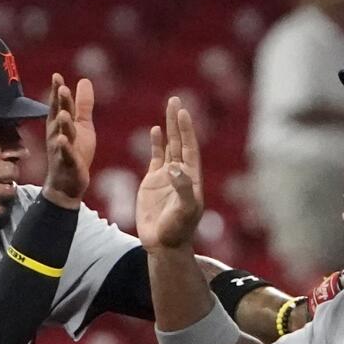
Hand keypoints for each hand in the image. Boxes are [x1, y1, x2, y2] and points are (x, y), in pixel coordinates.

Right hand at [41, 74, 94, 208]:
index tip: (57, 76)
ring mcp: (61, 150)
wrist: (68, 184)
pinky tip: (63, 140)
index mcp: (60, 125)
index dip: (58, 91)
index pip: (59, 105)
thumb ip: (82, 104)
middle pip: (59, 117)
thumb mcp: (82, 126)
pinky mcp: (68, 164)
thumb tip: (84, 80)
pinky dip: (64, 148)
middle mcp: (57, 135)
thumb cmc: (74, 152)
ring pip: (62, 135)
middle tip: (62, 88)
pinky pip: (66, 155)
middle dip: (60, 103)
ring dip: (63, 124)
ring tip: (64, 114)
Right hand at [136, 96, 203, 249]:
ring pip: (169, 146)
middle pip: (180, 141)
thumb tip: (174, 167)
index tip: (183, 112)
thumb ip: (182, 189)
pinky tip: (155, 131)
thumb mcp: (185, 211)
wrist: (163, 244)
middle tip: (175, 99)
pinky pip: (155, 158)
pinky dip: (156, 144)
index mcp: (191, 178)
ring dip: (169, 128)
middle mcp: (180, 174)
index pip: (189, 148)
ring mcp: (166, 177)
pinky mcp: (152, 182)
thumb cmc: (178, 230)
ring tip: (168, 107)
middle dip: (177, 121)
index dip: (187, 130)